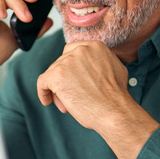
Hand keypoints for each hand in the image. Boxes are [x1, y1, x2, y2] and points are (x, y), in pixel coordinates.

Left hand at [36, 41, 159, 158]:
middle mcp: (80, 50)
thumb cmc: (116, 97)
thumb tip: (92, 65)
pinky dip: (43, 92)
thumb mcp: (115, 68)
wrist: (115, 112)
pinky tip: (47, 101)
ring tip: (68, 105)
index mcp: (95, 46)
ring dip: (58, 89)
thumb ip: (100, 62)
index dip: (70, 67)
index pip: (72, 51)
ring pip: (52, 74)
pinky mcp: (57, 75)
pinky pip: (42, 82)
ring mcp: (67, 62)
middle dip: (65, 80)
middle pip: (61, 63)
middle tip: (72, 96)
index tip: (72, 79)